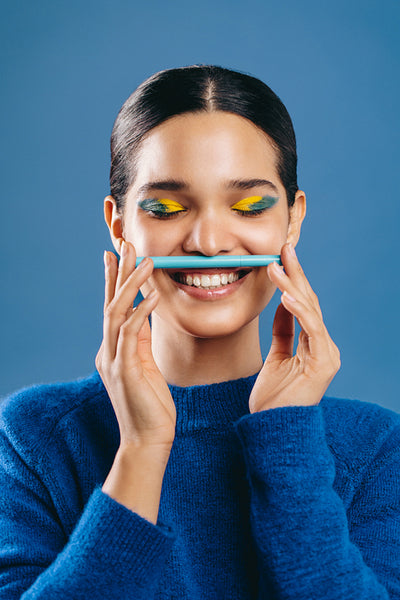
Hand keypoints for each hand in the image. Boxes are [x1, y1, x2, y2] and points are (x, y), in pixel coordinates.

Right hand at [95, 240, 175, 450]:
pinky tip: (155, 296)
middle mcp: (108, 351)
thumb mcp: (145, 365)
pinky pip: (131, 335)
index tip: (117, 255)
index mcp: (113, 349)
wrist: (148, 439)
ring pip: (117, 313)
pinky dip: (142, 313)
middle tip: (125, 245)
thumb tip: (145, 314)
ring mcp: (113, 361)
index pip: (113, 308)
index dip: (114, 280)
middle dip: (118, 273)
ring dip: (131, 286)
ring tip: (146, 262)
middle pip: (111, 303)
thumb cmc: (151, 404)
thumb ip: (140, 341)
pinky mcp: (124, 371)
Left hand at [249, 242, 340, 412]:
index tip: (281, 258)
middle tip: (285, 248)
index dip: (293, 280)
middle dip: (296, 274)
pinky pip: (312, 331)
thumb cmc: (272, 399)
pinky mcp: (325, 364)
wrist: (272, 430)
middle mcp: (324, 346)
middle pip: (309, 303)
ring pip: (310, 312)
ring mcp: (327, 355)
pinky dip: (299, 312)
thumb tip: (282, 302)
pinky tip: (286, 296)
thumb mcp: (276, 357)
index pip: (303, 305)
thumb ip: (283, 331)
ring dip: (292, 287)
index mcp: (314, 345)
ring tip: (277, 267)